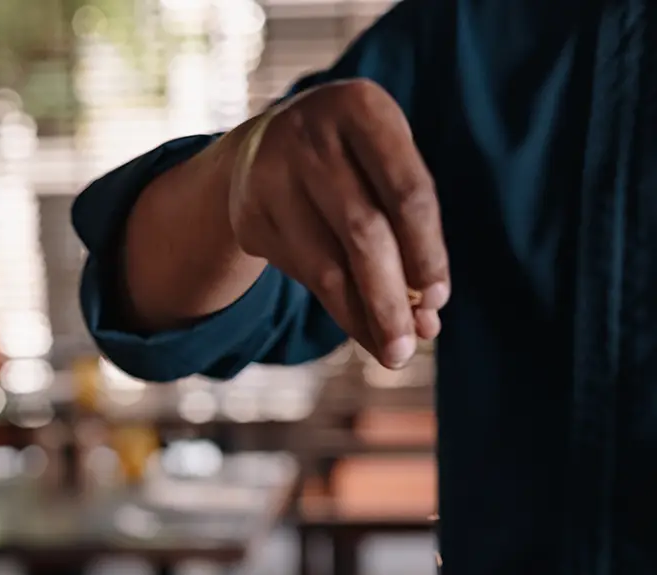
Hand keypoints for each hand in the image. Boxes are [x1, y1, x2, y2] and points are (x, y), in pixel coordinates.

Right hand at [229, 80, 449, 368]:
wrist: (266, 147)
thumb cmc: (353, 163)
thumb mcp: (385, 168)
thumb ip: (410, 231)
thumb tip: (426, 320)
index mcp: (363, 108)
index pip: (408, 191)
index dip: (427, 252)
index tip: (439, 300)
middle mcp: (311, 133)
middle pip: (364, 232)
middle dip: (391, 298)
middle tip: (411, 347)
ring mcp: (271, 174)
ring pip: (328, 266)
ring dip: (365, 318)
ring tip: (394, 353)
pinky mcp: (249, 216)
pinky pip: (303, 278)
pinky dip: (340, 311)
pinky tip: (364, 331)